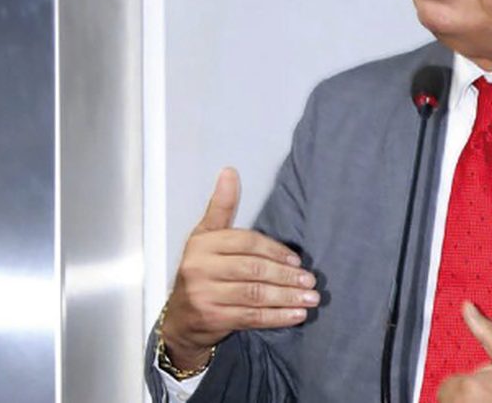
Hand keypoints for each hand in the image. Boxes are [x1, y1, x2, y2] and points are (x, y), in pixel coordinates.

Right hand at [160, 167, 317, 369]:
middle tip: (310, 280)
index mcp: (202, 244)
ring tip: (310, 298)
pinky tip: (296, 315)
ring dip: (287, 297)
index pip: (247, 242)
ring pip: (255, 294)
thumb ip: (222, 206)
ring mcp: (204, 295)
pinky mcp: (212, 319)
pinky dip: (277, 317)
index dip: (276, 250)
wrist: (181, 319)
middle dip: (286, 276)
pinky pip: (251, 317)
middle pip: (253, 269)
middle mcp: (200, 268)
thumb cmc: (202, 271)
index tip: (297, 260)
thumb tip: (229, 172)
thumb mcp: (207, 236)